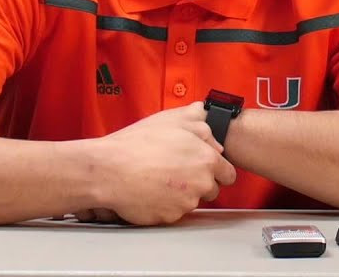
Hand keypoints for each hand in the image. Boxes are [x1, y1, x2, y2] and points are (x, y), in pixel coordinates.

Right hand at [91, 102, 236, 224]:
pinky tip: (151, 191)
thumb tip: (209, 125)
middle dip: (199, 183)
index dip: (216, 170)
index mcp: (206, 159)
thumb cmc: (137, 144)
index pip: (228, 174)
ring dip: (182, 194)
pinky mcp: (169, 217)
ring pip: (192, 201)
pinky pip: (174, 213)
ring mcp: (186, 202)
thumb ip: (198, 122)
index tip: (205, 168)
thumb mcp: (170, 121)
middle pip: (212, 189)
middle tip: (177, 172)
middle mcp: (201, 182)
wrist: (109, 170)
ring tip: (160, 179)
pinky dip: (165, 205)